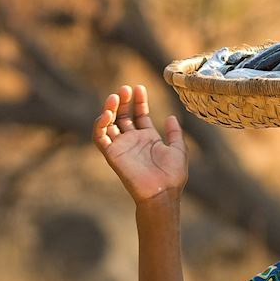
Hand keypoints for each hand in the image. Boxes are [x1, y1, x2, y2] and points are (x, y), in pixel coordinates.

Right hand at [93, 84, 187, 204]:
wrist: (162, 192)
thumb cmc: (173, 175)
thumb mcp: (179, 149)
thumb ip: (175, 133)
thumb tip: (171, 116)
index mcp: (149, 138)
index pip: (140, 115)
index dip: (139, 101)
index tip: (139, 88)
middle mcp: (134, 140)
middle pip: (124, 115)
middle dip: (124, 101)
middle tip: (125, 89)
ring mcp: (122, 146)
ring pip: (110, 123)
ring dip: (110, 109)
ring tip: (115, 97)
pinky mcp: (112, 154)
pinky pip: (100, 137)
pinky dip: (100, 125)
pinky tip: (107, 114)